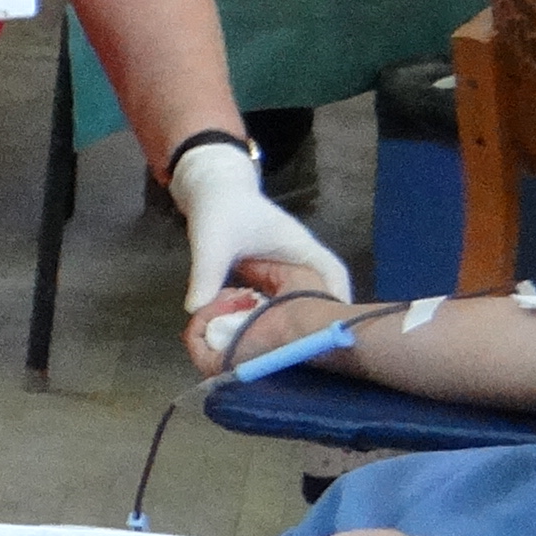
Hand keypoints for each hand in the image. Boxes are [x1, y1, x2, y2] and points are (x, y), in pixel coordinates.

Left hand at [170, 134, 352, 362]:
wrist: (208, 188)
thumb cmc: (219, 208)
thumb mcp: (212, 242)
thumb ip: (206, 275)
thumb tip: (196, 311)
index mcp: (297, 245)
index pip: (332, 271)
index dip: (339, 298)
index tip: (338, 327)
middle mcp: (297, 255)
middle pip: (322, 288)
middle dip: (320, 316)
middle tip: (314, 347)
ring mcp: (285, 263)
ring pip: (302, 294)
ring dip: (297, 316)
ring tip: (294, 346)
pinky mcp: (269, 271)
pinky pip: (280, 297)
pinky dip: (275, 313)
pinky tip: (264, 333)